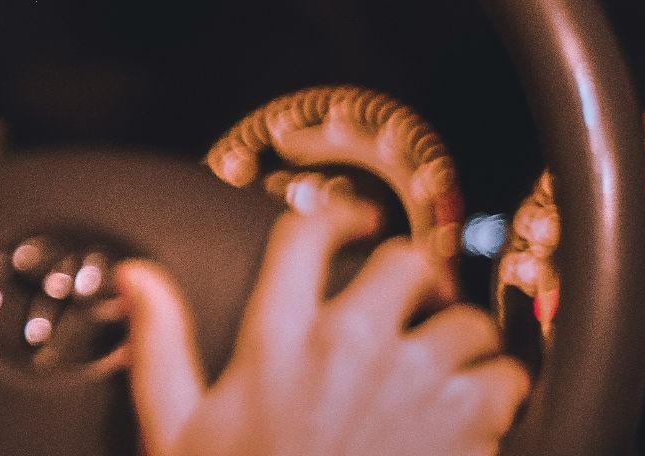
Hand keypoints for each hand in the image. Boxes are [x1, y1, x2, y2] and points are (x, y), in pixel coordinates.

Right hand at [117, 203, 530, 455]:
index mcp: (279, 339)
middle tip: (408, 295)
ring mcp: (416, 384)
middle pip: (404, 261)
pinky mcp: (470, 427)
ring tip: (443, 359)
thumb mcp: (178, 430)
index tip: (349, 221)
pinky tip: (475, 407)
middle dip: (409, 275)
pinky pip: (507, 376)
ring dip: (458, 336)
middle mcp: (352, 346)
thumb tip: (137, 280)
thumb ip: (159, 346)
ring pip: (466, 318)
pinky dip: (497, 388)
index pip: (305, 237)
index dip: (333, 216)